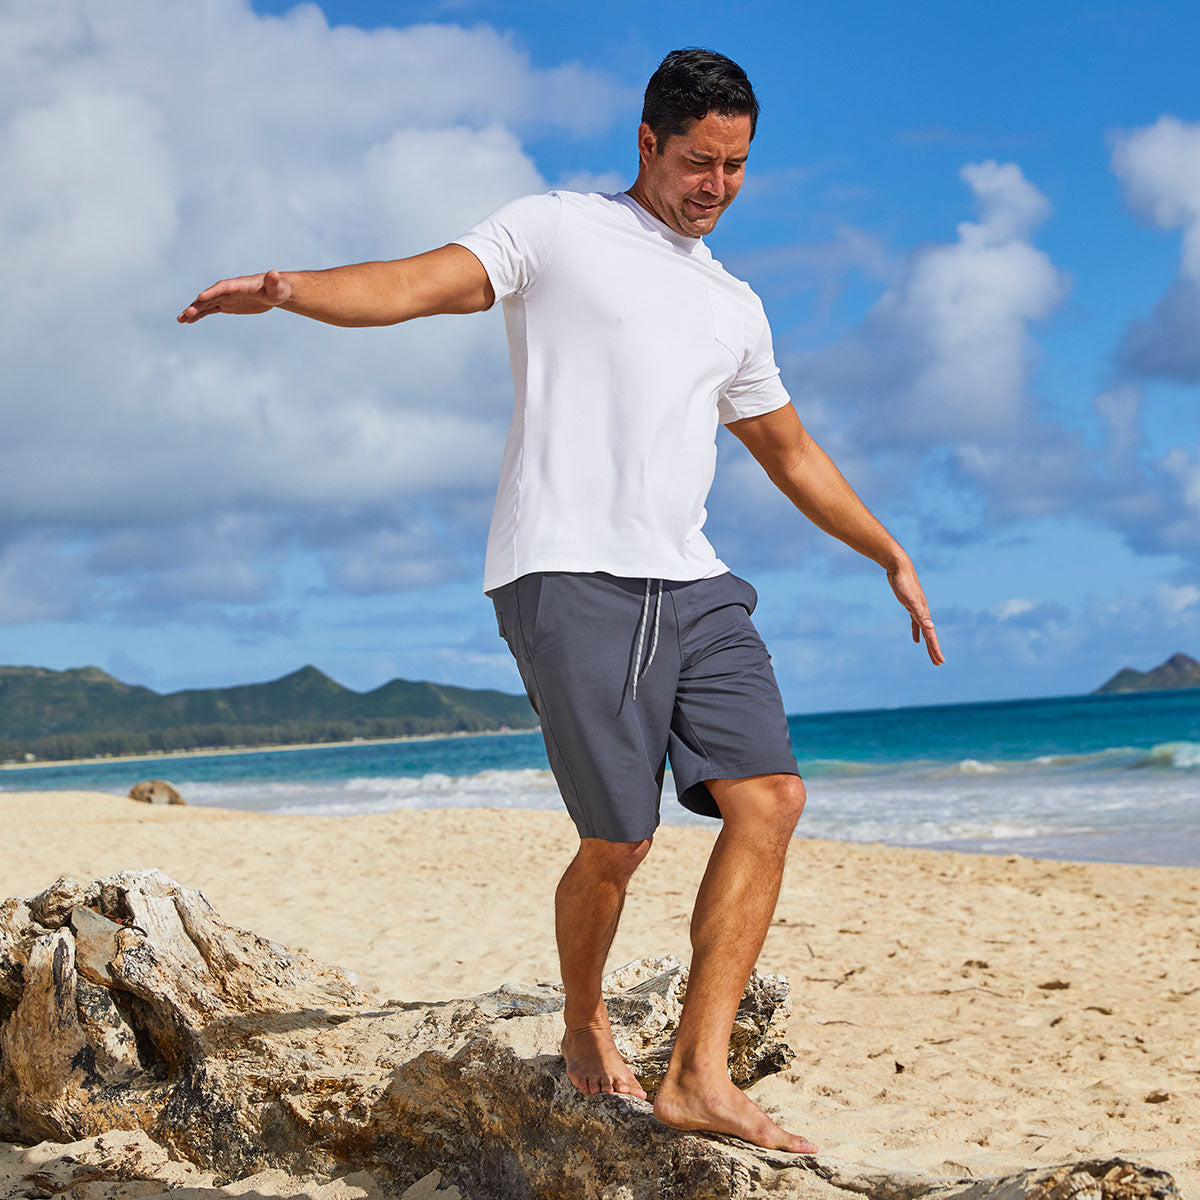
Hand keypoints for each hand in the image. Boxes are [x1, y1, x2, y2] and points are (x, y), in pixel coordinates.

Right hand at [177, 269, 292, 323]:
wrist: (275, 291)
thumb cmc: (278, 289)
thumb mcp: (278, 287)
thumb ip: (274, 281)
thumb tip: (274, 273)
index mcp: (240, 284)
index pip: (224, 287)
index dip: (213, 291)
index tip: (201, 297)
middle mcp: (229, 290)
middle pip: (211, 296)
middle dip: (199, 304)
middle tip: (187, 313)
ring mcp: (226, 297)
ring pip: (207, 304)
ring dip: (193, 311)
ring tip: (180, 319)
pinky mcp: (226, 305)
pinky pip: (210, 310)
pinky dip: (199, 315)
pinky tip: (188, 321)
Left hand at [886, 558, 944, 665]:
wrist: (899, 567)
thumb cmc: (903, 583)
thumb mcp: (910, 601)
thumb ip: (920, 615)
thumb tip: (930, 628)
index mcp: (924, 614)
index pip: (931, 636)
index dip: (935, 650)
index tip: (940, 662)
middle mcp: (923, 613)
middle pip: (930, 636)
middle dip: (933, 650)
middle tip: (938, 663)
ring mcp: (918, 609)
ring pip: (924, 630)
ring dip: (927, 643)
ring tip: (930, 654)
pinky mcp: (910, 606)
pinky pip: (915, 623)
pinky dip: (916, 632)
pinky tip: (916, 640)